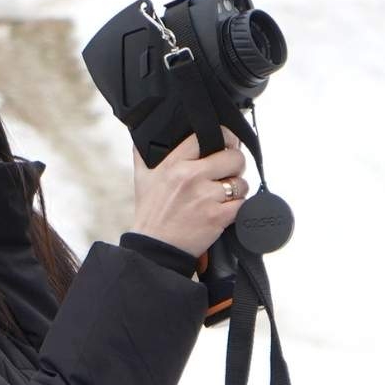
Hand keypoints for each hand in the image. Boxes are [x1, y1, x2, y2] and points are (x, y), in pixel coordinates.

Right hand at [131, 128, 247, 257]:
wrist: (154, 248)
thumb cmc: (150, 214)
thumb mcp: (142, 179)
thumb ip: (143, 155)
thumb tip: (143, 138)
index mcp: (174, 164)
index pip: (206, 136)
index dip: (224, 137)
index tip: (227, 143)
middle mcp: (191, 176)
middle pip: (233, 157)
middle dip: (235, 165)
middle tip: (229, 172)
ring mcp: (206, 197)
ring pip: (241, 182)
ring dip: (237, 189)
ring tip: (224, 195)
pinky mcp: (218, 216)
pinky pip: (242, 204)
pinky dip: (238, 208)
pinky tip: (226, 210)